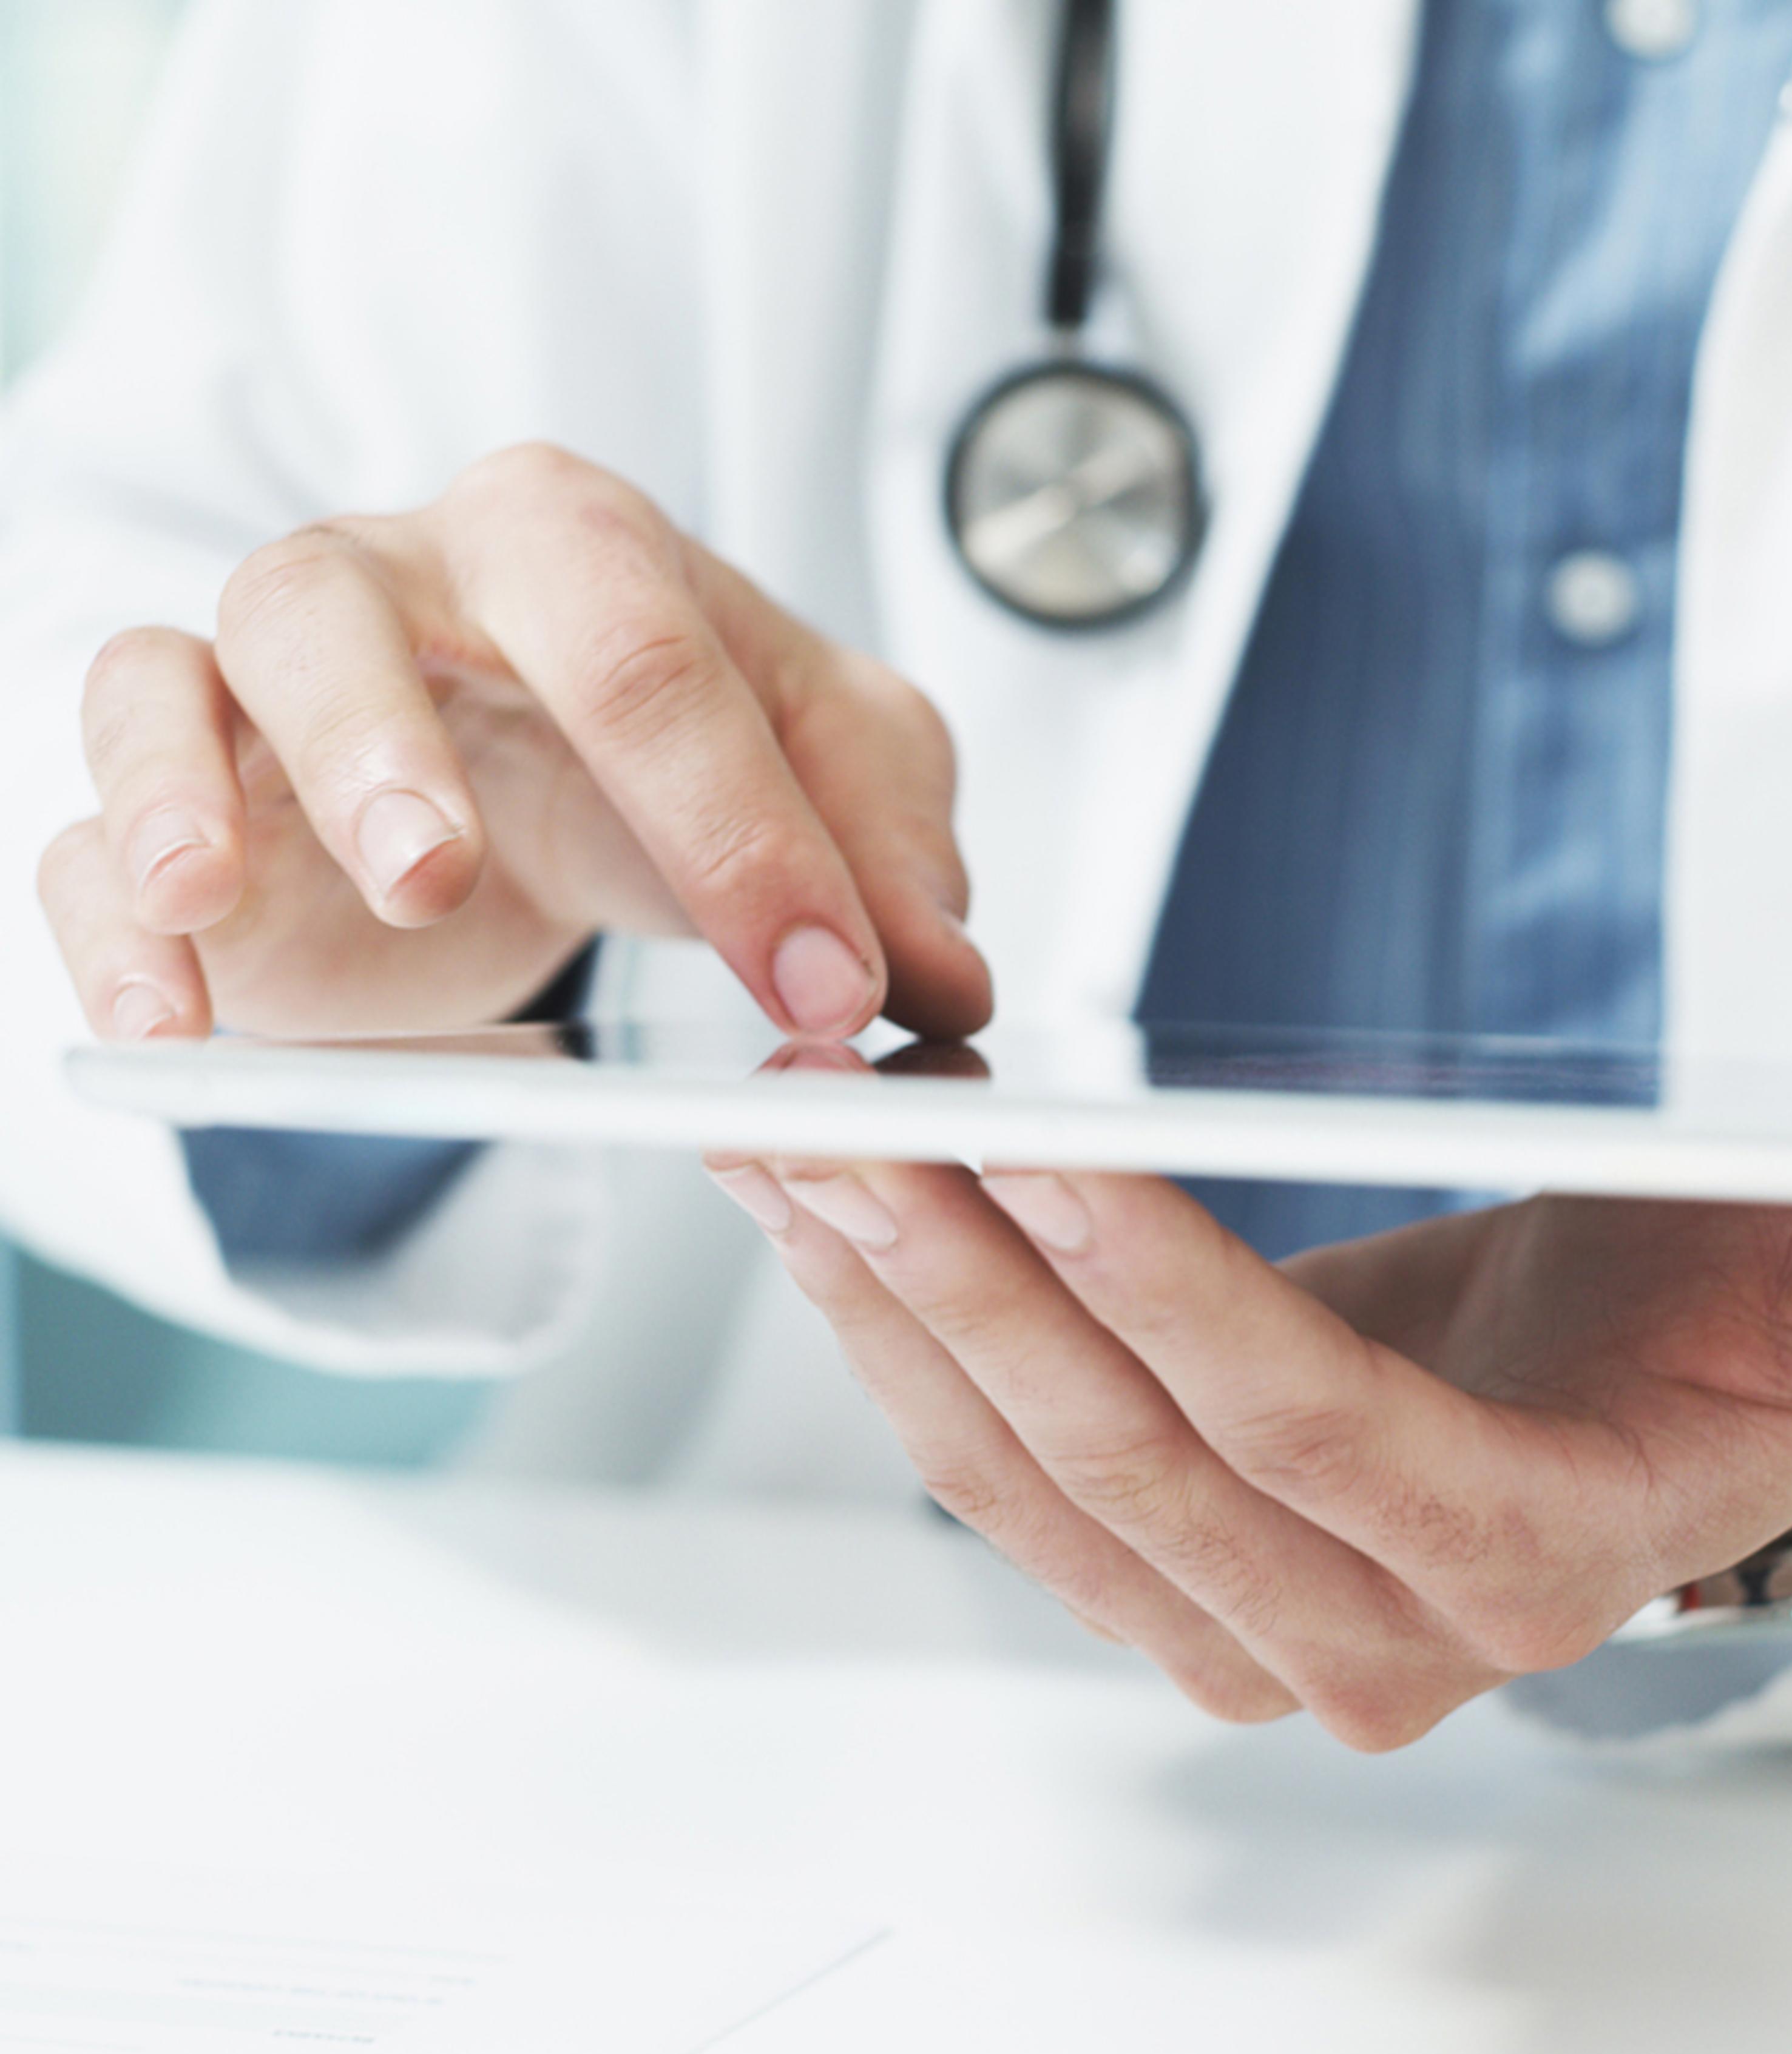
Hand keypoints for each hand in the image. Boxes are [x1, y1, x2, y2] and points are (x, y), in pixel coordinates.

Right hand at [39, 444, 990, 1042]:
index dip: (742, 828)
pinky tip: (163, 1013)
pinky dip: (106, 912)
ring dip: (194, 787)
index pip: (649, 656)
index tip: (826, 988)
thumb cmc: (687, 756)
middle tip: (440, 870)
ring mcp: (259, 682)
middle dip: (390, 742)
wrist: (553, 783)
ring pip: (181, 674)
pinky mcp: (182, 800)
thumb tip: (948, 984)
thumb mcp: (833, 781)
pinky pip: (87, 822)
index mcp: (572, 547)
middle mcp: (394, 581)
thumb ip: (894, 855)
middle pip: (348, 605)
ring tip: (215, 898)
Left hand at [709, 1155, 1791, 1747]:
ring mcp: (1244, 1621)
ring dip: (896, 1306)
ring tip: (793, 1143)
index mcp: (1520, 1561)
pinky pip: (999, 1473)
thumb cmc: (1731, 1325)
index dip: (1173, 1294)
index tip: (1039, 1152)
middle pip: (1129, 1452)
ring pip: (1028, 1469)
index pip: (1308, 1430)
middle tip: (848, 1117)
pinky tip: (830, 1215)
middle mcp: (1365, 1633)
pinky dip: (903, 1344)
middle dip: (977, 1281)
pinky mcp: (1161, 1572)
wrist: (1635, 1384)